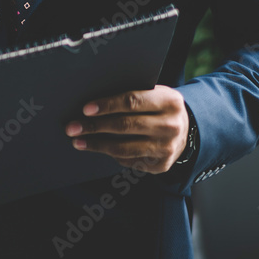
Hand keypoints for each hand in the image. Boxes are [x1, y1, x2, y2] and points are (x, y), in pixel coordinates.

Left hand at [64, 86, 189, 173]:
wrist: (187, 129)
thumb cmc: (159, 106)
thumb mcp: (154, 93)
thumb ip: (133, 95)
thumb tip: (94, 103)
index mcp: (168, 101)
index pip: (132, 101)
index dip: (107, 105)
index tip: (85, 109)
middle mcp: (170, 126)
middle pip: (125, 126)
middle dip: (94, 127)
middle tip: (72, 127)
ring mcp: (167, 148)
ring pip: (124, 148)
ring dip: (97, 145)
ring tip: (77, 141)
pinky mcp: (161, 165)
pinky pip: (130, 160)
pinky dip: (111, 154)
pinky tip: (97, 147)